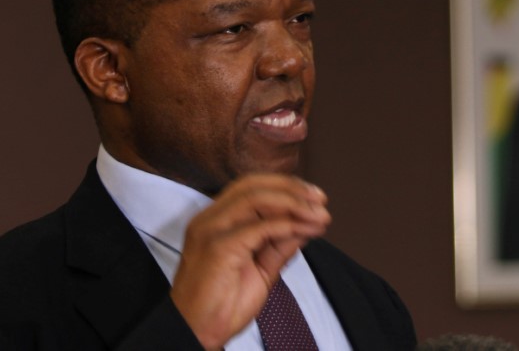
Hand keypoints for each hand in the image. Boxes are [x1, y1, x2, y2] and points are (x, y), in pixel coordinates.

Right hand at [169, 174, 329, 350]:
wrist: (197, 334)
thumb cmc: (223, 305)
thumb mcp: (262, 269)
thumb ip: (281, 244)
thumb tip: (307, 224)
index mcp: (216, 219)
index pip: (252, 186)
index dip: (286, 186)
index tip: (315, 197)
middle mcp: (210, 219)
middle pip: (253, 185)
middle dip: (292, 188)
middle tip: (321, 200)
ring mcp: (210, 230)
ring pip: (255, 198)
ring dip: (294, 203)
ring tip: (318, 215)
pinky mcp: (217, 247)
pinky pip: (257, 227)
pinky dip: (285, 225)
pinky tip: (304, 230)